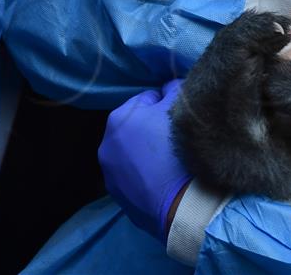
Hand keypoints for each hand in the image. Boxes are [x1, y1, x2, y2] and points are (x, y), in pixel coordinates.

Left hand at [98, 79, 191, 240]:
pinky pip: (136, 179)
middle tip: (178, 141)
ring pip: (134, 154)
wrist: (184, 204)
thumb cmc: (180, 149)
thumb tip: (168, 86)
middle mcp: (106, 146)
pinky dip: (147, 177)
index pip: (147, 100)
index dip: (167, 107)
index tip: (180, 120)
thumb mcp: (181, 106)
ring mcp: (110, 175)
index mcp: (117, 119)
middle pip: (137, 128)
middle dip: (154, 130)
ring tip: (171, 164)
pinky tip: (165, 182)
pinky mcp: (120, 199)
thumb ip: (173, 88)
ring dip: (148, 155)